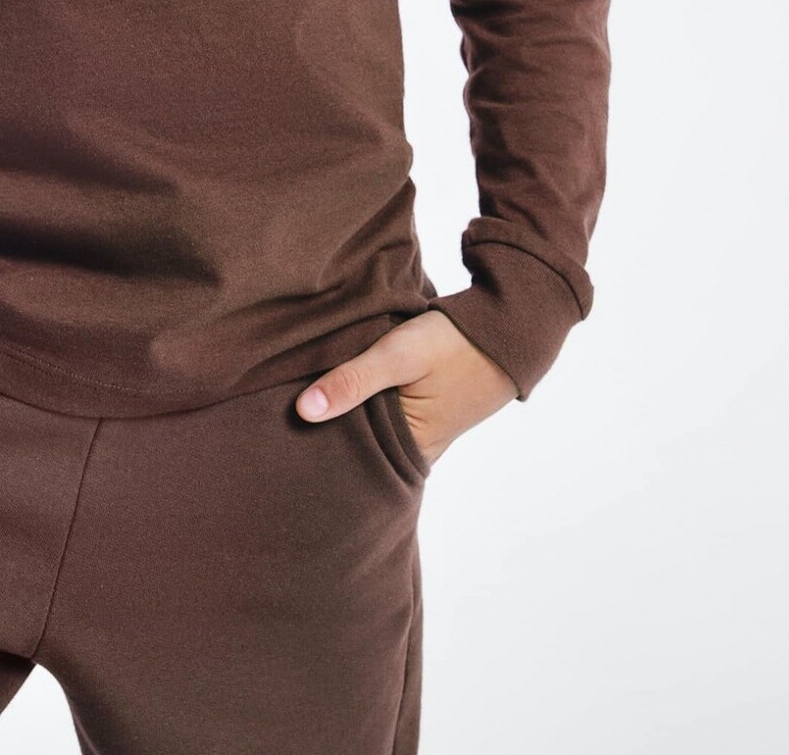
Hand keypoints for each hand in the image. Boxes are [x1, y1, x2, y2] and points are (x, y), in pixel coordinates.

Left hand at [294, 310, 517, 464]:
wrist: (509, 328)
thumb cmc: (455, 343)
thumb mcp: (399, 355)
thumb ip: (353, 380)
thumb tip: (302, 412)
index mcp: (410, 450)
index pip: (349, 461)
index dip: (315, 449)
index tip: (279, 442)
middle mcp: (415, 451)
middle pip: (358, 449)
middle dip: (325, 437)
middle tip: (279, 427)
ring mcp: (421, 433)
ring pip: (369, 431)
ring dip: (344, 417)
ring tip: (296, 409)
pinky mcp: (423, 412)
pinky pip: (383, 416)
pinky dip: (362, 405)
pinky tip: (335, 392)